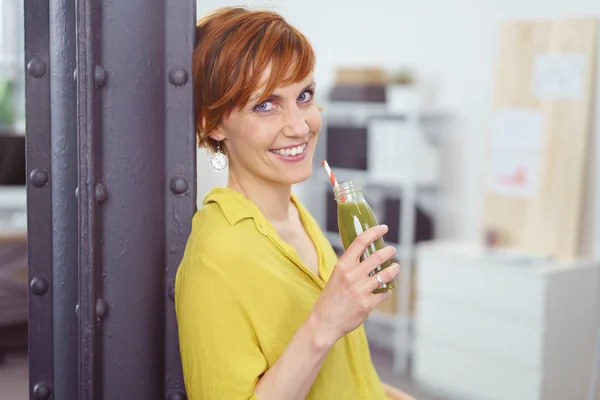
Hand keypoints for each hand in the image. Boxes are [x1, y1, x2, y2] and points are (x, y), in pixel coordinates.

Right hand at [310, 225, 400, 346]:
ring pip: (386, 274)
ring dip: (394, 269)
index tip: (383, 228)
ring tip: (395, 268)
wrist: (324, 322)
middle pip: (378, 256)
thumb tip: (365, 254)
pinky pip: (384, 293)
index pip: (360, 241)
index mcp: (343, 265)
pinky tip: (385, 291)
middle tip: (392, 251)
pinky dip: (386, 291)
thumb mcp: (336, 276)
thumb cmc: (330, 298)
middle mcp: (352, 275)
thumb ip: (350, 266)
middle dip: (389, 251)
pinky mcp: (368, 304)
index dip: (374, 232)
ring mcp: (361, 290)